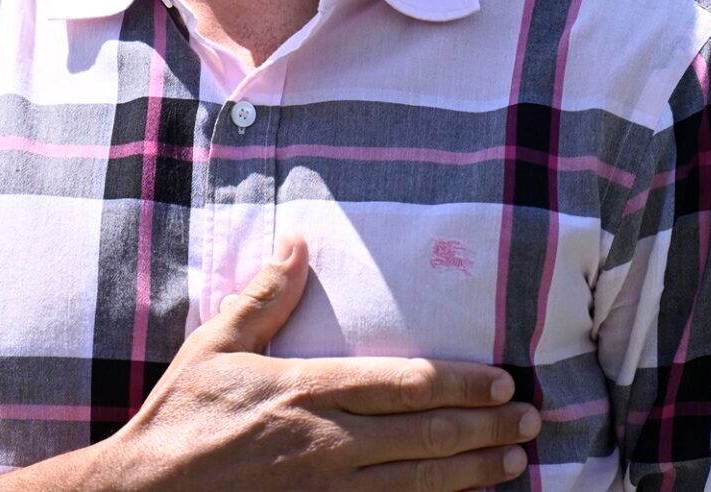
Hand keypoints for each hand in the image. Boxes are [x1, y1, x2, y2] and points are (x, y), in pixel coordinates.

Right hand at [107, 236, 536, 490]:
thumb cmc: (179, 418)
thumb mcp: (216, 345)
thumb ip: (265, 297)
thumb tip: (297, 243)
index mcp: (308, 390)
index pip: (405, 384)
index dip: (461, 383)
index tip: (502, 380)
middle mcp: (328, 443)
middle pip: (426, 436)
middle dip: (486, 427)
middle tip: (532, 419)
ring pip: (419, 483)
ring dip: (473, 473)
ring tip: (514, 461)